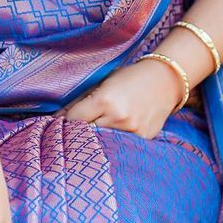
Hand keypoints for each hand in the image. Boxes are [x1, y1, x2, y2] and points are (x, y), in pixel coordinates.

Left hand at [59, 58, 184, 138]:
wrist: (166, 80)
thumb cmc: (130, 78)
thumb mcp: (104, 83)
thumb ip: (81, 101)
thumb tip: (57, 120)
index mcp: (105, 99)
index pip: (74, 119)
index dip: (66, 121)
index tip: (64, 123)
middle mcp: (118, 116)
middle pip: (87, 133)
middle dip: (81, 132)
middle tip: (80, 130)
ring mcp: (133, 130)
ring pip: (104, 142)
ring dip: (99, 138)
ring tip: (102, 129)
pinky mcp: (144, 138)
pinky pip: (123, 145)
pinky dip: (118, 141)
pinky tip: (120, 132)